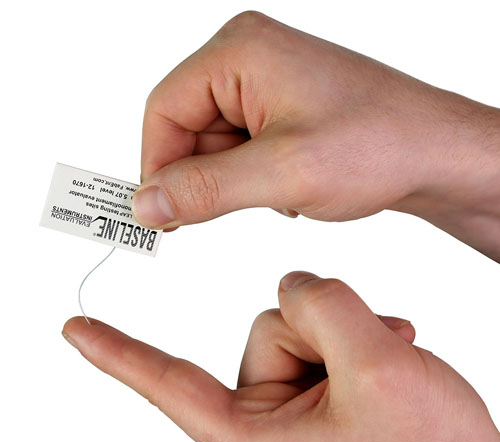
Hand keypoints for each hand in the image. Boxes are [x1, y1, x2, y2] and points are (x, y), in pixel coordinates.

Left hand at [63, 272, 499, 441]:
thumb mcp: (378, 372)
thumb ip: (322, 308)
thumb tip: (294, 283)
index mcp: (256, 434)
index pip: (168, 384)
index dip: (119, 353)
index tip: (75, 332)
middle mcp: (269, 412)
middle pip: (266, 324)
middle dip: (322, 326)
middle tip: (374, 359)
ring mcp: (297, 394)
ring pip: (297, 320)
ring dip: (346, 329)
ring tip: (388, 359)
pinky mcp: (321, 379)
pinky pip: (322, 326)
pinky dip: (359, 330)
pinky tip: (390, 349)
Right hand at [132, 11, 499, 260]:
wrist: (434, 153)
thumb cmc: (376, 146)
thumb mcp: (282, 173)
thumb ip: (205, 189)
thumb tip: (145, 205)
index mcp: (237, 53)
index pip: (163, 111)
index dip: (155, 167)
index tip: (160, 216)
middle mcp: (246, 60)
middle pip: (186, 129)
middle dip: (201, 178)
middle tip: (222, 213)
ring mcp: (264, 84)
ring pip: (214, 146)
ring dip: (234, 181)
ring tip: (279, 192)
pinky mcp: (279, 110)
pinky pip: (240, 150)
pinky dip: (253, 179)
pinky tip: (289, 186)